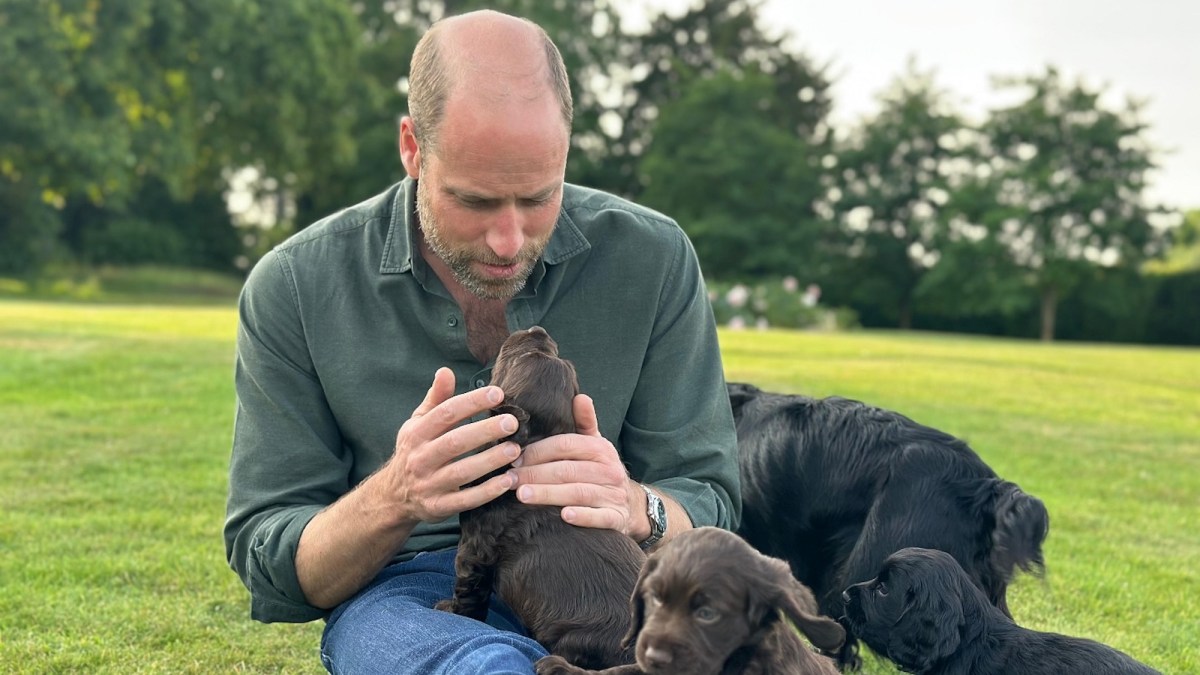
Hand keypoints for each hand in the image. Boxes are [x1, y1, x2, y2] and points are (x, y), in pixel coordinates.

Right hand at [375, 367, 521, 523]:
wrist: (393, 497)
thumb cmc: (414, 452)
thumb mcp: (417, 424)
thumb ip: (435, 399)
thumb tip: (446, 370)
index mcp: (416, 434)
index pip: (445, 414)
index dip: (471, 402)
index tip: (498, 393)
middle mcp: (420, 458)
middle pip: (455, 442)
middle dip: (485, 431)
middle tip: (512, 422)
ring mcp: (428, 485)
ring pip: (462, 472)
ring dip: (490, 461)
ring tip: (516, 450)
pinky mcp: (438, 507)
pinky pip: (465, 500)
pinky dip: (487, 491)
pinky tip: (509, 481)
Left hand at [508, 394, 646, 537]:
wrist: (631, 506)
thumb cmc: (601, 472)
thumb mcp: (596, 446)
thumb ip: (585, 423)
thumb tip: (580, 396)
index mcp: (601, 449)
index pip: (566, 445)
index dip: (538, 451)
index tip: (514, 459)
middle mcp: (610, 470)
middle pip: (568, 470)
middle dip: (535, 474)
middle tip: (509, 479)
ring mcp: (614, 495)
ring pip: (579, 493)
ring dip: (549, 494)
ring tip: (522, 495)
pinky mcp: (616, 518)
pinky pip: (600, 517)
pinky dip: (583, 516)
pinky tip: (564, 516)